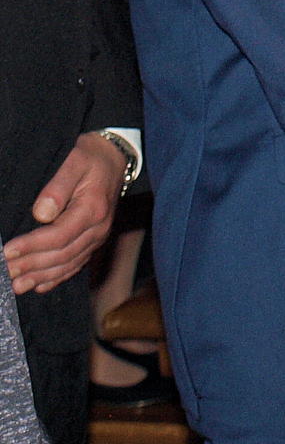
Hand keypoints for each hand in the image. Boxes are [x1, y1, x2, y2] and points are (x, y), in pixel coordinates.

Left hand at [3, 133, 125, 295]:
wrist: (115, 158)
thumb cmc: (92, 158)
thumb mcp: (74, 161)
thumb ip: (58, 187)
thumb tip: (41, 213)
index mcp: (93, 208)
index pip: (59, 235)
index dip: (32, 246)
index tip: (8, 251)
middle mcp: (99, 227)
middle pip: (63, 254)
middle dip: (33, 265)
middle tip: (7, 272)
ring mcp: (98, 236)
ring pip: (68, 263)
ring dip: (42, 277)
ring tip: (18, 286)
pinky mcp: (94, 240)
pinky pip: (77, 264)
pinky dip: (58, 278)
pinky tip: (41, 286)